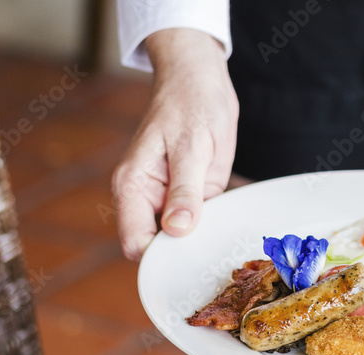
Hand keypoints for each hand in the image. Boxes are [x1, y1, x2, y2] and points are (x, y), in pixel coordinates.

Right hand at [112, 28, 238, 260]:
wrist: (200, 82)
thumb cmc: (191, 105)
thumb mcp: (192, 147)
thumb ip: (185, 190)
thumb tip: (176, 229)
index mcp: (133, 187)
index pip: (136, 243)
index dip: (160, 259)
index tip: (191, 262)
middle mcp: (146, 199)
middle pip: (157, 249)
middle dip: (183, 256)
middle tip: (215, 257)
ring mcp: (168, 201)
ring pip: (180, 241)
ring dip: (201, 244)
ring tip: (225, 244)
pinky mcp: (190, 199)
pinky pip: (199, 226)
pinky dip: (213, 230)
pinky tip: (230, 229)